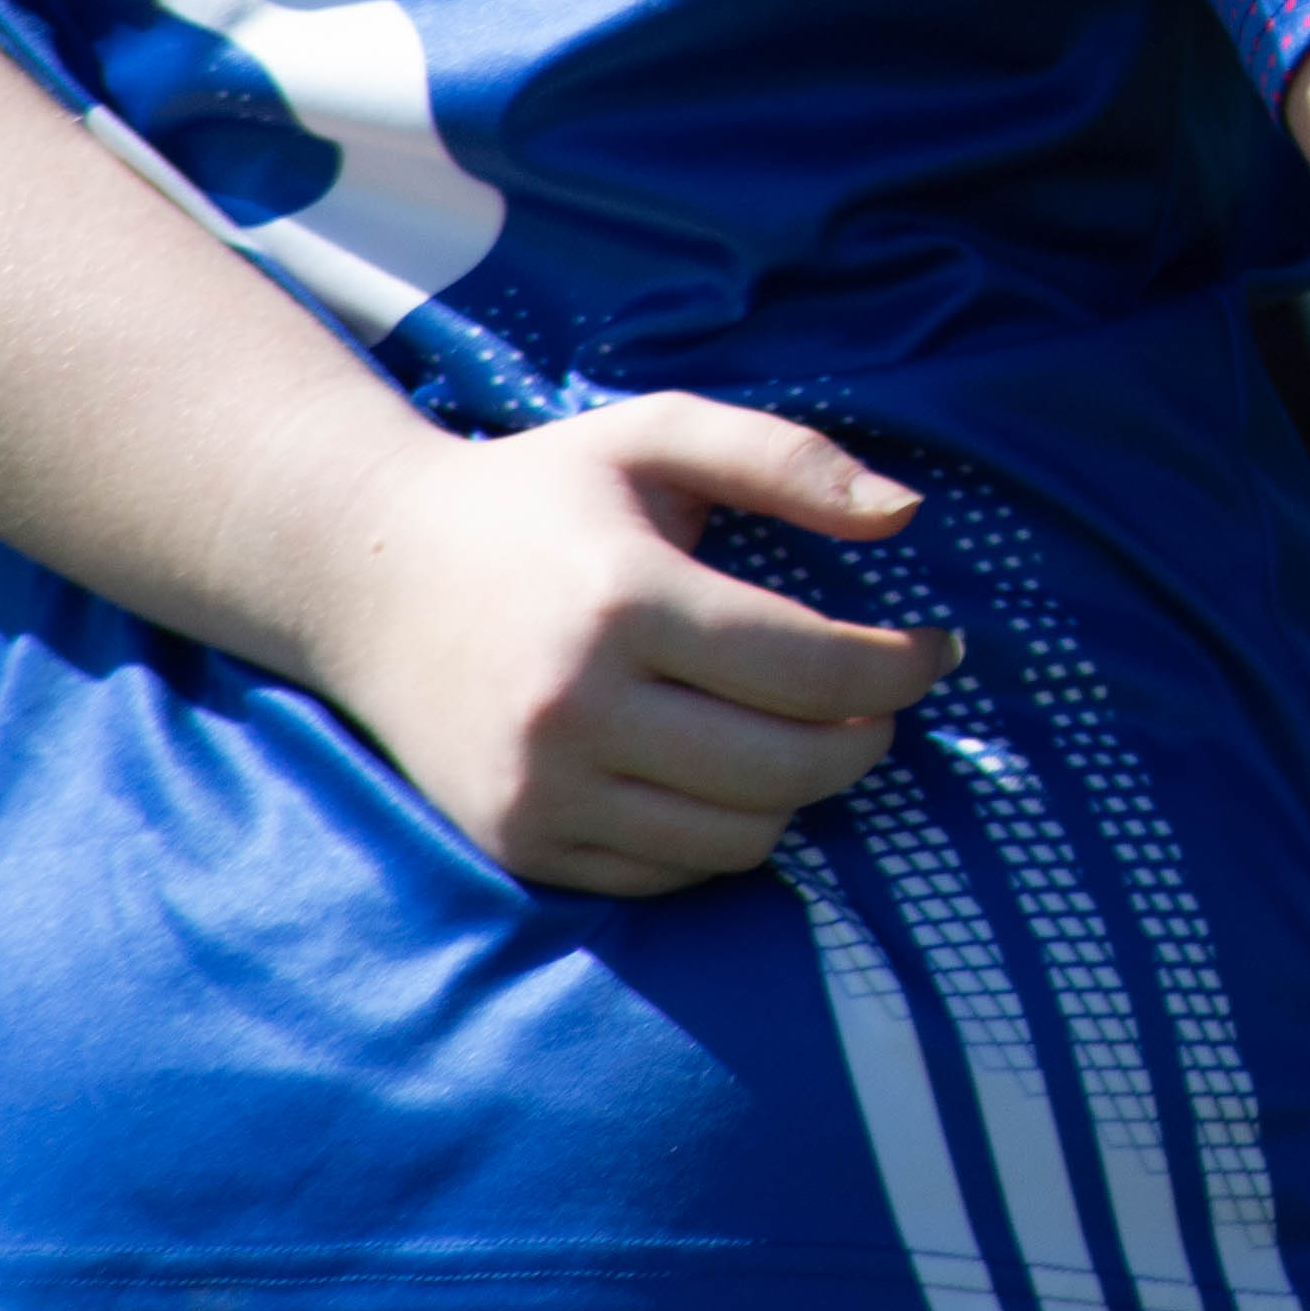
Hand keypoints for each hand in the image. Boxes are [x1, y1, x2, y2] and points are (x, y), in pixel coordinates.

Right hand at [285, 393, 959, 896]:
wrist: (368, 575)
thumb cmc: (540, 495)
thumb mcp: (657, 435)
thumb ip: (789, 460)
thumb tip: (910, 514)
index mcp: (623, 600)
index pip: (814, 668)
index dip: (904, 666)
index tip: (941, 649)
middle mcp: (576, 707)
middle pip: (790, 765)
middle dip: (870, 738)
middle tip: (885, 702)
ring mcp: (541, 788)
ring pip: (740, 836)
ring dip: (802, 793)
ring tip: (810, 735)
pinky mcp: (519, 840)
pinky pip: (669, 874)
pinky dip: (725, 835)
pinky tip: (730, 774)